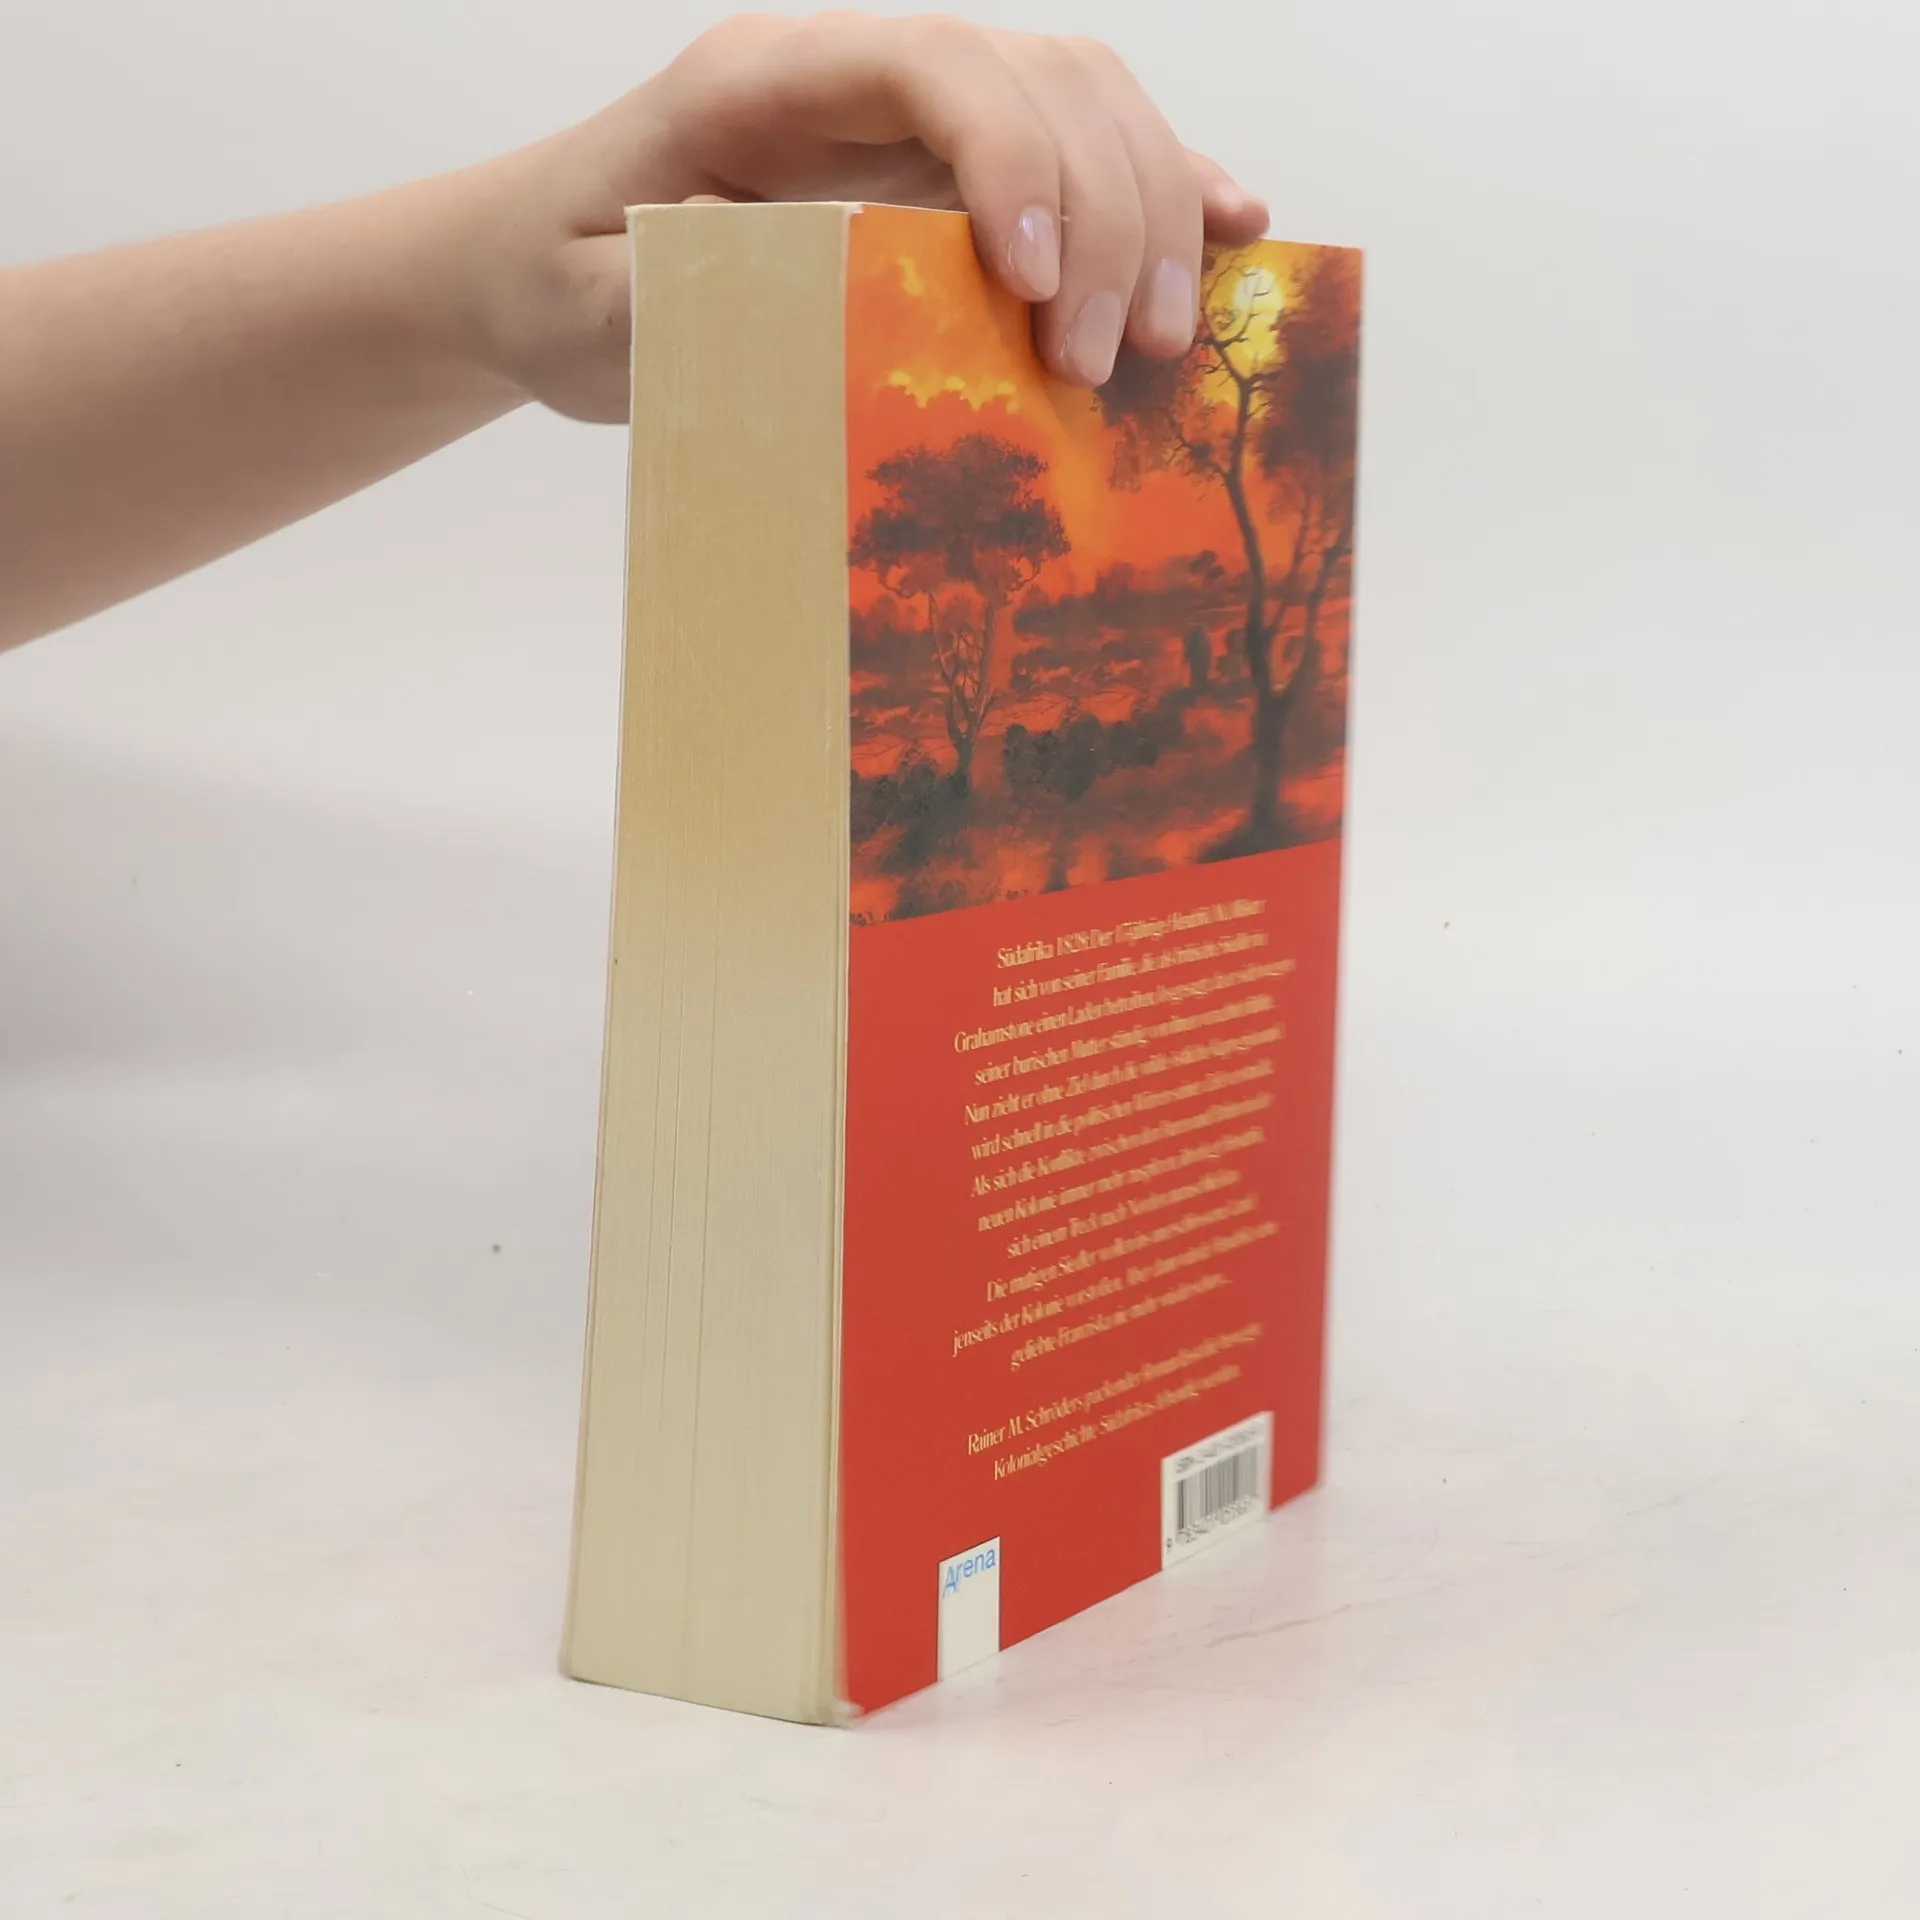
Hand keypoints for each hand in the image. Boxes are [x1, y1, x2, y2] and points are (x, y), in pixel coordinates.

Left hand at [473, 12, 1269, 421]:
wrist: (540, 269)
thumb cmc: (559, 282)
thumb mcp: (593, 309)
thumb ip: (688, 299)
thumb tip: (830, 307)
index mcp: (768, 80)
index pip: (934, 66)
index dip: (1012, 162)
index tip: (1034, 292)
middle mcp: (860, 77)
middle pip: (1040, 81)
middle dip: (1106, 215)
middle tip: (1110, 363)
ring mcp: (911, 118)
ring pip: (1084, 105)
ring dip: (1152, 213)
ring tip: (1168, 341)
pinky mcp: (944, 174)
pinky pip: (1075, 153)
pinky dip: (1157, 191)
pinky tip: (1228, 234)